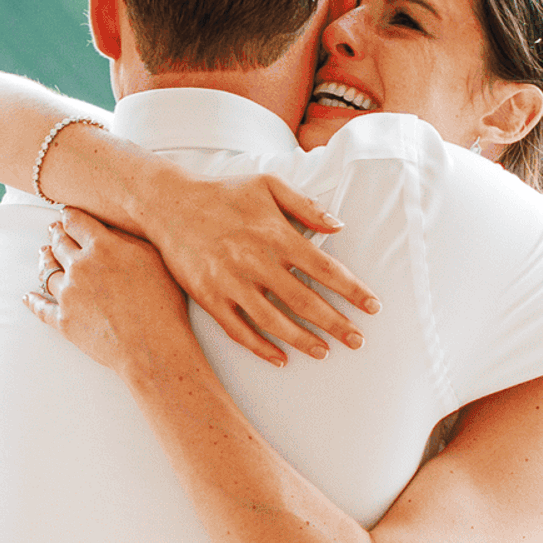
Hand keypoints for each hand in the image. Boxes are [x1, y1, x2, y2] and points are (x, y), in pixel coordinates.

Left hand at [23, 209, 194, 375]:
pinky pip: (41, 308)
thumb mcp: (153, 258)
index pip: (77, 222)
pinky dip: (33, 301)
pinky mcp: (63, 320)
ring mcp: (68, 295)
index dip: (70, 216)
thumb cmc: (161, 304)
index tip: (67, 213)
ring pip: (47, 272)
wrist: (152, 347)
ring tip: (44, 255)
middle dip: (56, 234)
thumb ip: (128, 238)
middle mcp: (79, 267)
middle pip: (60, 244)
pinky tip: (28, 297)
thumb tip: (110, 226)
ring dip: (45, 261)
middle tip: (54, 230)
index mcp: (101, 247)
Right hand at [138, 169, 378, 365]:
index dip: (351, 290)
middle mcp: (254, 261)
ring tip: (325, 352)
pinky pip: (238, 330)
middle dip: (336, 324)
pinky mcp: (208, 297)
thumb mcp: (268, 184)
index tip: (373, 307)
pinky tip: (280, 358)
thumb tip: (339, 226)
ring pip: (273, 321)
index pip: (324, 268)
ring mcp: (229, 282)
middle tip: (358, 341)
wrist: (168, 204)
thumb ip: (305, 205)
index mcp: (274, 234)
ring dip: (302, 340)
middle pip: (304, 301)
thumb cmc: (224, 193)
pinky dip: (260, 347)